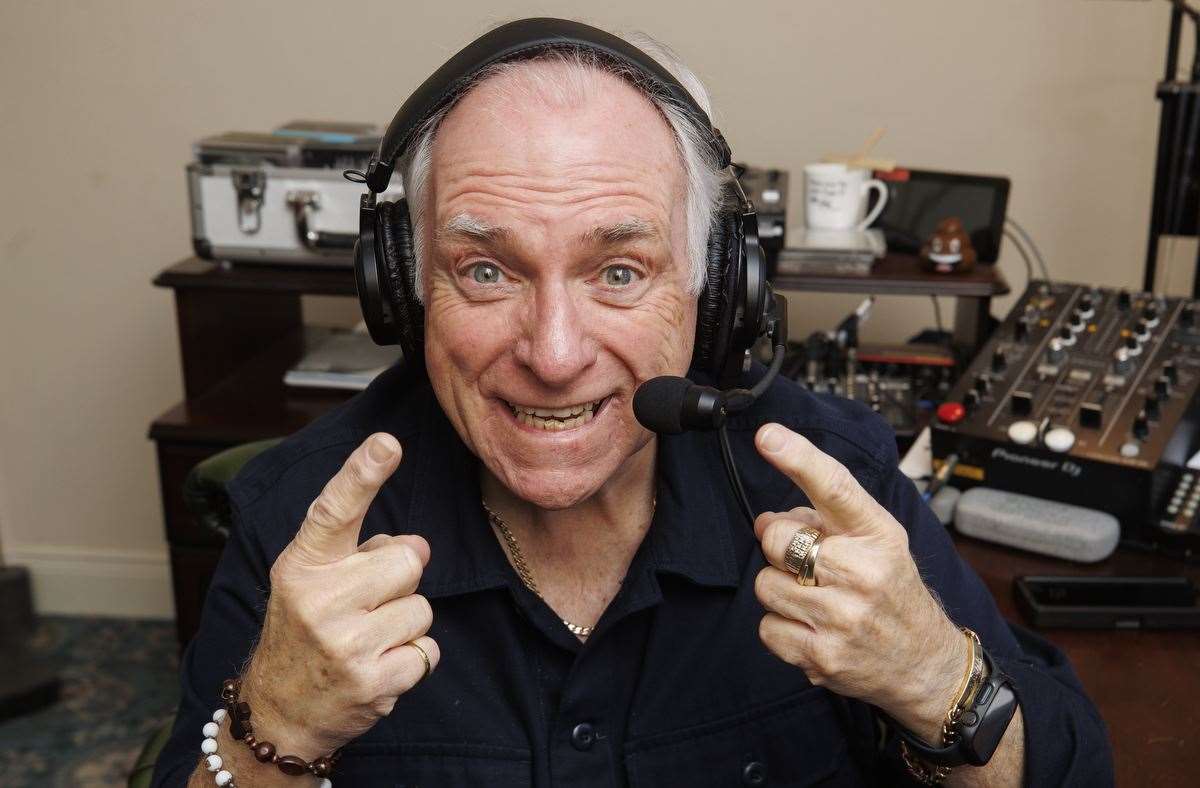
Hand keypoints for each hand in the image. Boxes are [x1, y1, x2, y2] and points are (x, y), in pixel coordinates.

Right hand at [239, 433, 439, 758]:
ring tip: (369, 640)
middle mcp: (319, 600)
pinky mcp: (372, 682)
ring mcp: (345, 644)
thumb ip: (360, 552)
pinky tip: (379, 667)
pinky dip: (414, 659)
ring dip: (406, 624)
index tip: (387, 443)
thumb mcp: (312, 582)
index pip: (335, 511)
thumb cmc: (305, 634)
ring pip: (422, 608)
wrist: (278, 716)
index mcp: (302, 566)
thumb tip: (416, 545)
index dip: (362, 474)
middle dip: (400, 580)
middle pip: (407, 560)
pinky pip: (429, 650)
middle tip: (366, 605)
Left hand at [752, 423, 964, 743]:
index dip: (797, 457)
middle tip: (808, 563)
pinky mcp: (822, 656)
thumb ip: (827, 520)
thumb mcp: (878, 544)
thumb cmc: (893, 594)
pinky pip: (766, 627)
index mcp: (877, 535)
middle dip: (780, 546)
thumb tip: (769, 519)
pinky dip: (780, 628)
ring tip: (815, 600)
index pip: (834, 487)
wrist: (926, 666)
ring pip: (765, 584)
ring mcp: (841, 617)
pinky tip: (811, 629)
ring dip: (780, 590)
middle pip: (778, 538)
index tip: (767, 435)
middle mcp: (861, 573)